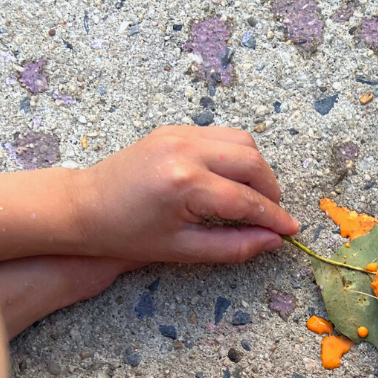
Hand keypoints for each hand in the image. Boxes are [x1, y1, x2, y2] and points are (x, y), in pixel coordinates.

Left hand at [72, 125, 298, 262]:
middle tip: (274, 216)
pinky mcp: (175, 129)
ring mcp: (179, 134)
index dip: (273, 218)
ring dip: (257, 170)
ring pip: (242, 142)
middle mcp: (185, 151)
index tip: (291, 230)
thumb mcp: (183, 249)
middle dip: (271, 191)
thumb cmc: (128, 233)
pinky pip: (221, 136)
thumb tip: (272, 240)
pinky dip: (236, 156)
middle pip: (252, 163)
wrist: (85, 207)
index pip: (246, 201)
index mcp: (184, 185)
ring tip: (255, 197)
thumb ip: (234, 246)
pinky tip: (233, 180)